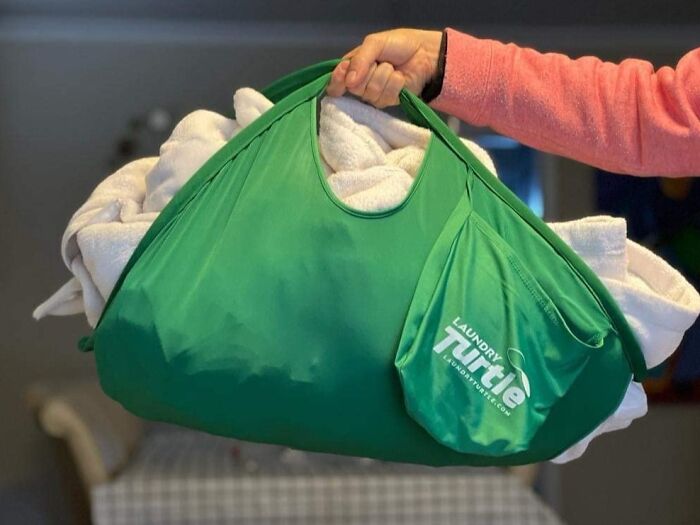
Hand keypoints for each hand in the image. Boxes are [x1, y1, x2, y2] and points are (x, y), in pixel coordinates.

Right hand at [326, 28, 441, 107]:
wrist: (425, 53)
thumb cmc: (399, 44)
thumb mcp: (374, 43)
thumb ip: (359, 60)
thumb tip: (349, 82)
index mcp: (353, 67)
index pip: (336, 81)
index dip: (338, 80)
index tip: (345, 71)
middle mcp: (361, 83)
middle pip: (354, 88)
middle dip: (368, 73)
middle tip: (379, 62)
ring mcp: (374, 94)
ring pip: (370, 93)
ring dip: (384, 76)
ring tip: (392, 68)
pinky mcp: (388, 102)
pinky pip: (385, 97)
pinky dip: (394, 84)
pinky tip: (400, 77)